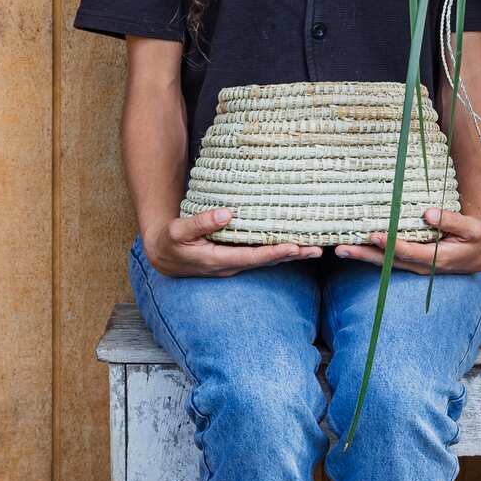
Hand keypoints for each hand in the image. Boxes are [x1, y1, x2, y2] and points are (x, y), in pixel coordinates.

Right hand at [144, 207, 322, 276]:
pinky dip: (278, 251)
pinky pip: (260, 256)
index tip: (294, 246)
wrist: (163, 256)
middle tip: (317, 250)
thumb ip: (201, 223)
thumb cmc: (170, 241)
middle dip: (292, 255)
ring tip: (314, 249)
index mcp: (218, 260)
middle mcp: (230, 266)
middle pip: (266, 261)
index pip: (252, 257)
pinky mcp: (235, 259)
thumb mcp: (179, 231)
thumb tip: (226, 214)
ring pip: (266, 260)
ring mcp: (234, 264)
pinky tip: (293, 245)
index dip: (274, 252)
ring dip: (290, 255)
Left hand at [335, 207, 480, 273]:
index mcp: (436, 258)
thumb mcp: (472, 228)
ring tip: (340, 250)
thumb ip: (452, 220)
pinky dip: (371, 255)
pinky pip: (388, 260)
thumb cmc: (476, 238)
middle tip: (341, 248)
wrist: (480, 254)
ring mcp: (414, 266)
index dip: (391, 244)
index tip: (374, 235)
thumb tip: (428, 213)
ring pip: (385, 263)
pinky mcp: (410, 262)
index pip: (408, 252)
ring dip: (363, 256)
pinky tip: (356, 248)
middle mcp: (421, 266)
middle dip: (365, 255)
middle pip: (389, 262)